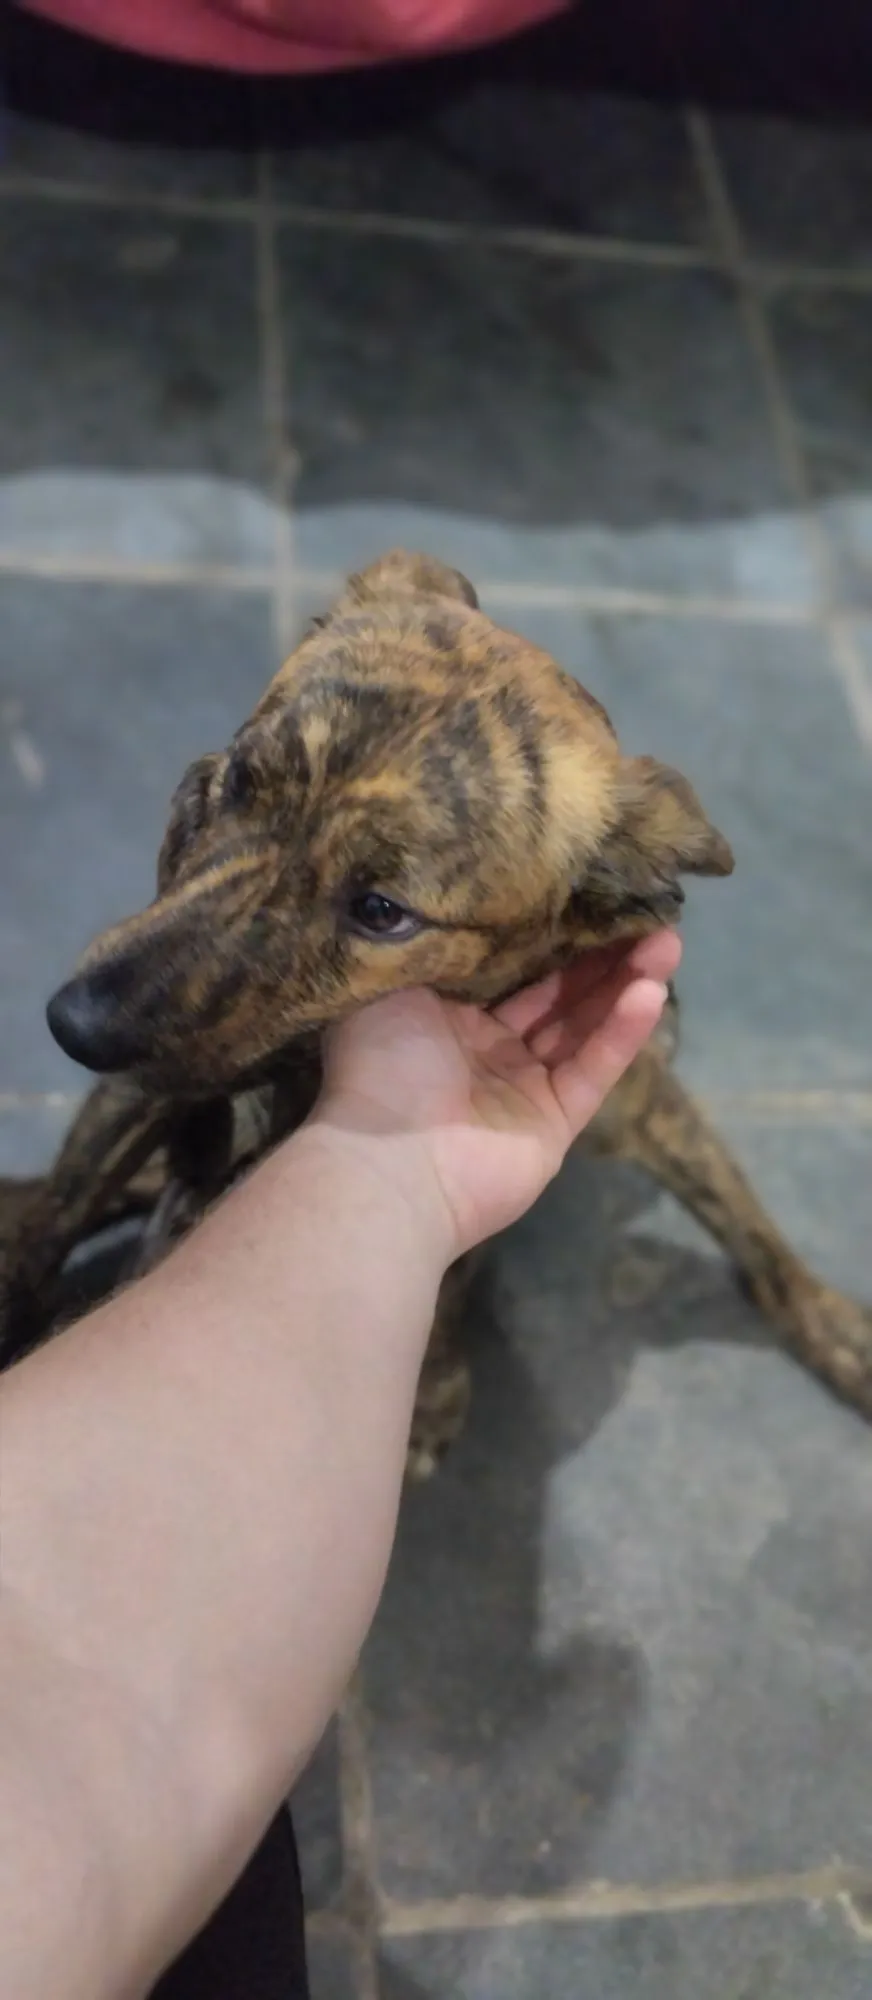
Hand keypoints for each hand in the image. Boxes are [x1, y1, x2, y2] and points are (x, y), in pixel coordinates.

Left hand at [318, 930, 681, 1260]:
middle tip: (647, 912)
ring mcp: (524, 1088)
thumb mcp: (392, 983)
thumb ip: (439, 948)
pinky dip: (622, 1033)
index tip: (590, 893)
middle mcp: (487, 1049)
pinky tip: (650, 992)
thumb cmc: (381, 1066)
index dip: (551, 933)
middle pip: (558, 994)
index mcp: (445, 1015)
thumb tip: (470, 905)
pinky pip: (594, 1068)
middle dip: (603, 954)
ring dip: (625, 985)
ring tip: (667, 941)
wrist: (386, 1163)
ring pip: (584, 1026)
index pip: (511, 967)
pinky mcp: (555, 1122)